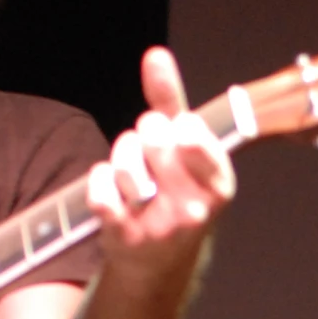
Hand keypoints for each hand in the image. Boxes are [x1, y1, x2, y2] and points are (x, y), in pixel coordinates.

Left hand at [89, 47, 236, 285]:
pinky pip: (100, 186)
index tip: (177, 141)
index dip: (174, 127)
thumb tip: (155, 54)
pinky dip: (98, 180)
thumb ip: (171, 102)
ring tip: (129, 173)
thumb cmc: (176, 194)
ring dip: (120, 158)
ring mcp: (160, 224)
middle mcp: (195, 207)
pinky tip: (110, 190)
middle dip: (143, 136)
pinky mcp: (125, 236)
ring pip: (125, 161)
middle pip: (153, 137)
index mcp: (218, 184)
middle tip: (148, 154)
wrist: (160, 264)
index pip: (189, 131)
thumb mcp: (187, 152)